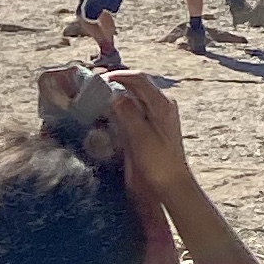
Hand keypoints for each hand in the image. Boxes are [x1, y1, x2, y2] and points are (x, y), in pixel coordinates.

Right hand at [103, 72, 196, 198]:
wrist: (170, 187)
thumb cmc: (158, 164)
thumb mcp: (141, 137)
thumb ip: (128, 112)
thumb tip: (114, 95)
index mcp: (162, 105)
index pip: (139, 79)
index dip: (118, 76)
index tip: (98, 80)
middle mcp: (161, 106)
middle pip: (136, 85)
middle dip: (115, 83)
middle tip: (94, 87)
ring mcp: (156, 117)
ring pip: (133, 98)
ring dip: (116, 96)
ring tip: (97, 99)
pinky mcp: (150, 128)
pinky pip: (133, 111)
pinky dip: (119, 109)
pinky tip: (107, 115)